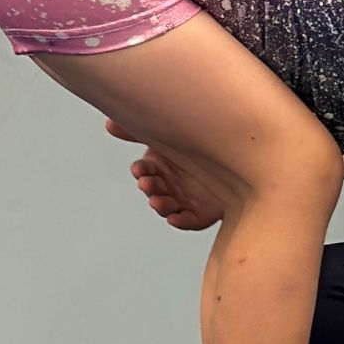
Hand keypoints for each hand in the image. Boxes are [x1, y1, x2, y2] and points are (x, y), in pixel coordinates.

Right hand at [103, 117, 226, 231]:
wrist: (235, 160)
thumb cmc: (198, 146)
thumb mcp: (170, 134)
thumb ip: (141, 130)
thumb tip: (108, 122)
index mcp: (158, 166)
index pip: (144, 170)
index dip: (140, 170)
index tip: (139, 169)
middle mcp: (167, 185)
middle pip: (153, 189)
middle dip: (148, 187)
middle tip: (148, 183)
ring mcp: (182, 200)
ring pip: (166, 206)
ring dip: (160, 205)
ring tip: (157, 201)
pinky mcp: (198, 214)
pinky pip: (187, 220)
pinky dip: (180, 221)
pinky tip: (175, 218)